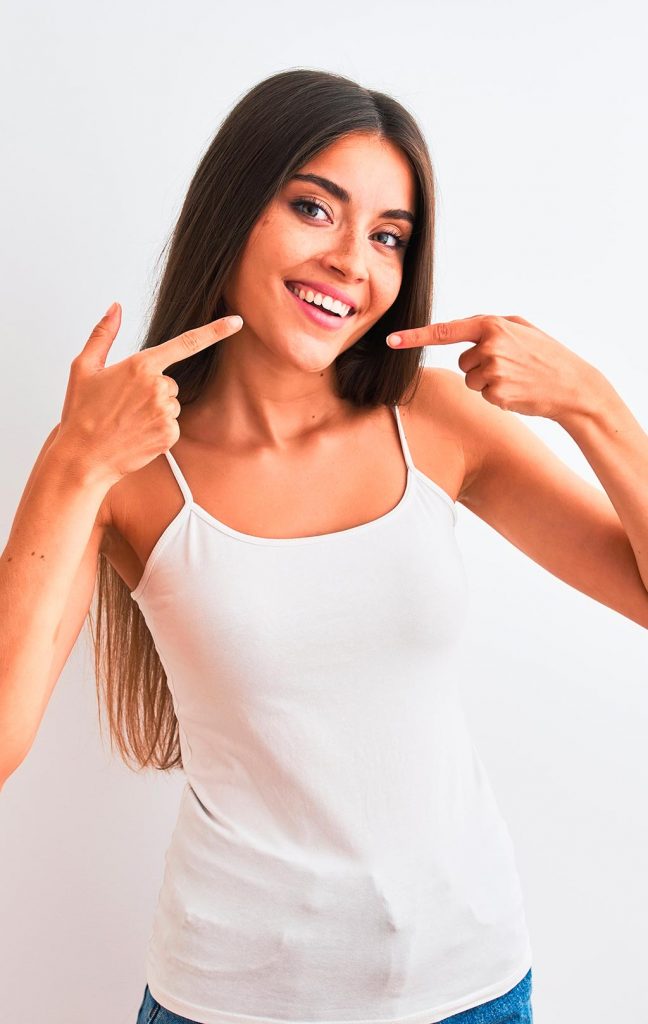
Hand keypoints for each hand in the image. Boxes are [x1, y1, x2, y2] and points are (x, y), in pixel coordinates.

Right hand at [55, 303, 243, 482]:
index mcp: (140, 365)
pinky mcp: (170, 434)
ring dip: (155, 411)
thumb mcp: (84, 367)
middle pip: (170, 382)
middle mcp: (158, 387)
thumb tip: (116, 307)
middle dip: (153, 391)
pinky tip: (136, 434)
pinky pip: (172, 425)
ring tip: (128, 421)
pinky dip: (157, 429)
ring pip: (172, 404)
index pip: (186, 343)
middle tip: (124, 405)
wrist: (83, 457)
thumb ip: (104, 333)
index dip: (215, 331)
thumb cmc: (81, 413)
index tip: (236, 322)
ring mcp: (166, 412)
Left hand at [386, 314, 596, 419]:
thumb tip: (461, 331)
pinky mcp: (497, 393)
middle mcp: (489, 346)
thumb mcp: (521, 328)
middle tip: (511, 366)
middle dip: (480, 365)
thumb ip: (490, 326)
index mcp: (492, 325)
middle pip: (462, 361)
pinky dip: (498, 395)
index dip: (415, 336)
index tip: (391, 340)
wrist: (572, 385)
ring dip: (488, 382)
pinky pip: (484, 395)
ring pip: (470, 380)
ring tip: (516, 377)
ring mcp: (493, 371)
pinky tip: (518, 390)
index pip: (445, 331)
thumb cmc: (545, 354)